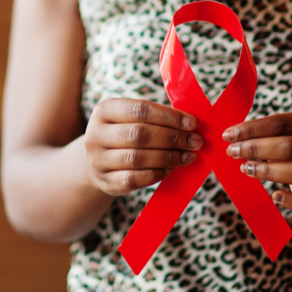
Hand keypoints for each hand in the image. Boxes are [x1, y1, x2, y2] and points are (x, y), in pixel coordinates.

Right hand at [84, 98, 202, 195]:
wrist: (95, 163)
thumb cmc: (122, 136)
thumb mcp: (130, 120)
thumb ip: (155, 118)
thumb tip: (189, 123)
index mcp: (104, 110)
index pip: (140, 110)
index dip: (169, 117)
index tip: (192, 123)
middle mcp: (96, 134)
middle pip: (140, 134)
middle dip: (173, 138)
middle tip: (195, 142)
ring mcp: (98, 160)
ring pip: (138, 158)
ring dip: (169, 157)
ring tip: (187, 156)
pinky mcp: (106, 181)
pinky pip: (135, 179)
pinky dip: (156, 174)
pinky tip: (170, 169)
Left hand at [223, 112, 291, 214]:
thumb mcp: (288, 135)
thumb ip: (265, 133)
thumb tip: (233, 136)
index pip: (281, 123)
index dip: (252, 129)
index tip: (227, 135)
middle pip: (290, 147)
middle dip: (256, 148)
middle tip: (232, 152)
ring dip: (267, 171)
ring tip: (245, 168)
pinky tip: (275, 196)